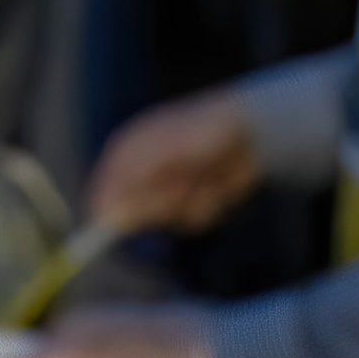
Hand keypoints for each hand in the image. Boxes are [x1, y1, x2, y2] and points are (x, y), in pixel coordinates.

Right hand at [87, 91, 261, 233]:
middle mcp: (147, 172)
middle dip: (160, 205)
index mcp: (129, 152)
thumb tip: (106, 212)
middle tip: (180, 187)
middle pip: (137, 211)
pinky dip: (207, 206)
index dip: (109, 211)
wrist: (254, 129)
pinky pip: (193, 219)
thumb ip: (134, 183)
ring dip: (188, 204)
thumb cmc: (205, 131)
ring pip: (168, 219)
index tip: (115, 228)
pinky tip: (217, 185)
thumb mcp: (164, 152)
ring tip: (204, 179)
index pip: (104, 190)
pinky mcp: (195, 198)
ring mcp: (172, 187)